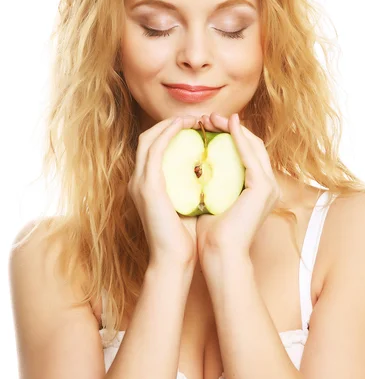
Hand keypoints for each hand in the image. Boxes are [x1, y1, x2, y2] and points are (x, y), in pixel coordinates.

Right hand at [128, 115, 199, 274]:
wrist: (174, 260)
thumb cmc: (185, 238)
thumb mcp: (188, 205)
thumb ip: (191, 187)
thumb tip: (210, 173)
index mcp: (146, 185)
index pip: (153, 148)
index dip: (170, 132)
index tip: (195, 127)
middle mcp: (138, 181)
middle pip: (147, 138)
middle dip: (170, 123)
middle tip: (195, 118)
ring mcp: (140, 183)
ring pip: (149, 139)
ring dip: (170, 124)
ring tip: (192, 118)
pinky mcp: (147, 186)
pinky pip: (155, 150)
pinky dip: (169, 134)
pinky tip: (185, 127)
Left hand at [196, 112, 281, 265]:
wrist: (219, 255)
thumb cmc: (210, 234)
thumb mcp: (209, 201)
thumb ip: (208, 183)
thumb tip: (192, 166)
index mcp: (256, 189)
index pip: (245, 154)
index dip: (227, 136)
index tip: (204, 126)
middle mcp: (267, 186)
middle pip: (251, 145)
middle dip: (229, 128)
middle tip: (206, 118)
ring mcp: (269, 186)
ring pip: (253, 145)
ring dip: (232, 128)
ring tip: (211, 118)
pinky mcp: (263, 188)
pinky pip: (250, 155)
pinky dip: (238, 138)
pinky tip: (225, 125)